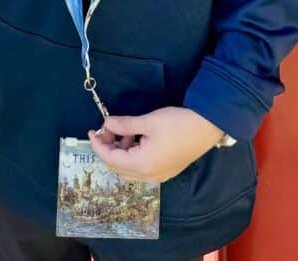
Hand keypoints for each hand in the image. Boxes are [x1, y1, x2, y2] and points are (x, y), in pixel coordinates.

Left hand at [88, 107, 224, 182]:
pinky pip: (141, 167)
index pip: (111, 160)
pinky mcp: (165, 170)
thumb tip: (106, 124)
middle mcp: (149, 176)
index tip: (91, 131)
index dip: (98, 145)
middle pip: (119, 167)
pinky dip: (133, 154)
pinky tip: (136, 137)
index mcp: (143, 165)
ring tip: (123, 130)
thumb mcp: (147, 121)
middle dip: (109, 148)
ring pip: (130, 168)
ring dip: (121, 151)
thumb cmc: (176, 123)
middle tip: (106, 129)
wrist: (206, 127)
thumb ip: (124, 125)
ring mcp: (159, 175)